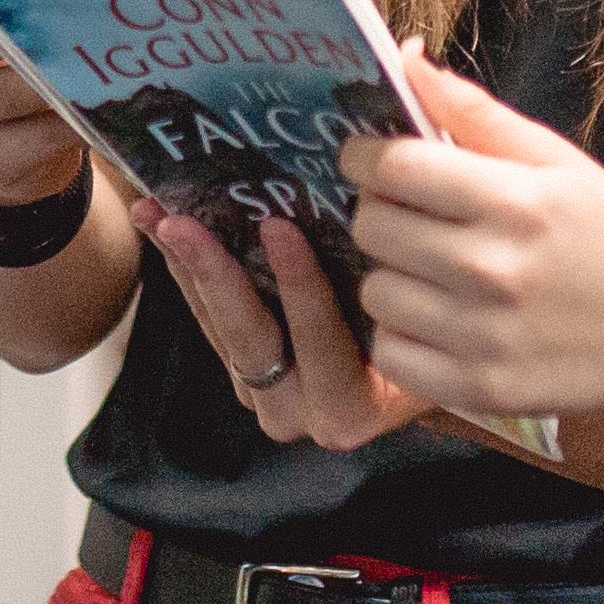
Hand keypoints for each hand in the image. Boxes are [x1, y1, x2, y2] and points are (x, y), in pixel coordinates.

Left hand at [135, 202, 430, 450]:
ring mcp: (269, 393)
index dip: (301, 291)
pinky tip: (156, 221)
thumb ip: (415, 275)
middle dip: (215, 277)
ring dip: (185, 267)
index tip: (281, 230)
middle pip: (252, 343)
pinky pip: (208, 321)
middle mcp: (307, 411)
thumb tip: (393, 192)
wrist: (429, 368)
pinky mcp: (244, 370)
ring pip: (219, 330)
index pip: (324, 351)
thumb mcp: (441, 311)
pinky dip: (184, 268)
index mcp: (359, 407)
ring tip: (158, 213)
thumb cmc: (446, 333)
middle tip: (185, 223)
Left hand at [343, 55, 603, 422]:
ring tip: (429, 269)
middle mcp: (494, 270)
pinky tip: (435, 318)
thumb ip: (476, 113)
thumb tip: (408, 57)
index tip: (370, 159)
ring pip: (374, 290)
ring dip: (390, 274)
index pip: (392, 167)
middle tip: (408, 214)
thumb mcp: (559, 162)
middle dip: (379, 211)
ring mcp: (486, 336)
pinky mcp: (482, 388)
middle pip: (373, 226)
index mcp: (514, 202)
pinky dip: (401, 334)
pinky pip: (391, 353)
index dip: (366, 156)